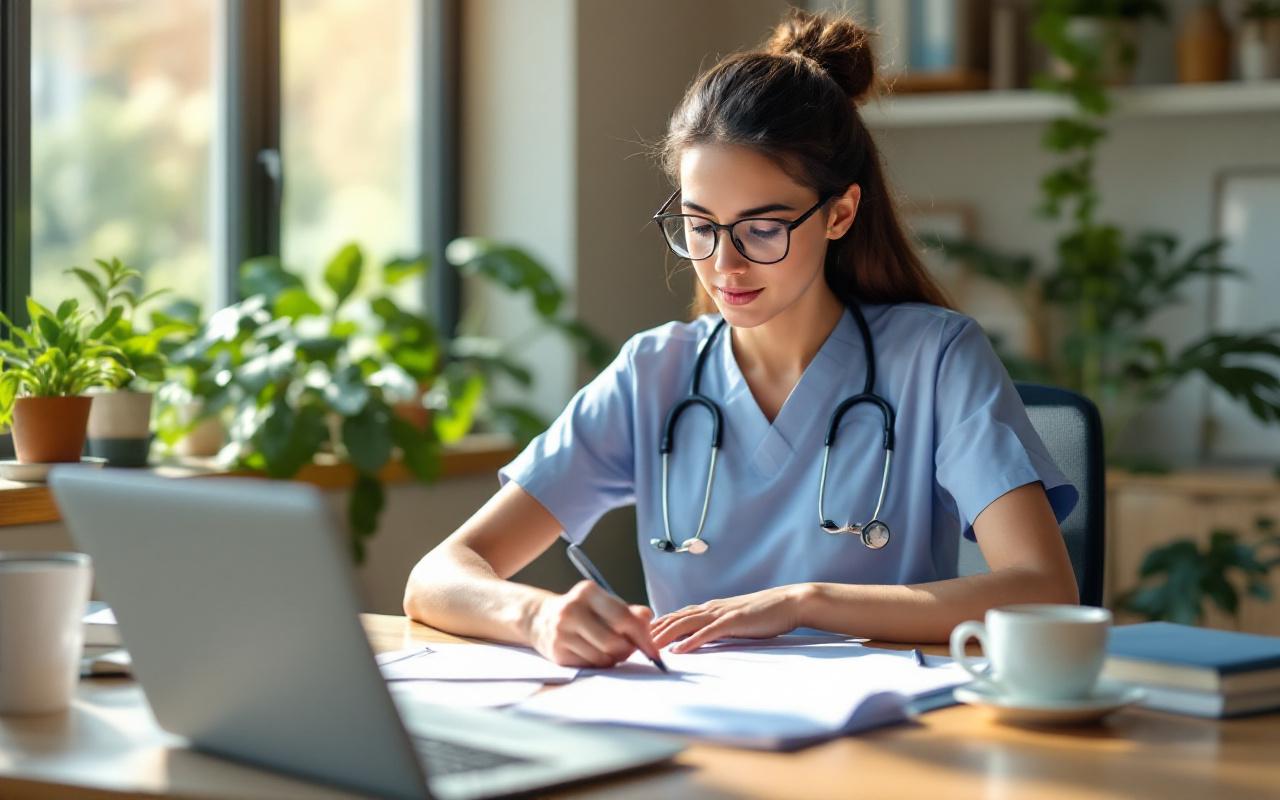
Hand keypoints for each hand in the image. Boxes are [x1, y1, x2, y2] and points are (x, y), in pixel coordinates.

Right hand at [526, 580, 660, 667]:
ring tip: (611, 651)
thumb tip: (647, 618)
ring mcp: (561, 632)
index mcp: (588, 592)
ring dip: (614, 659)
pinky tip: (595, 654)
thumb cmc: (582, 612)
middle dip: (628, 650)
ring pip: (602, 657)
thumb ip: (629, 611)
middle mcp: (572, 610)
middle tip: (631, 650)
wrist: (540, 619)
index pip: (623, 617)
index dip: (642, 636)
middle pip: (614, 641)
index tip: (654, 650)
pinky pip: (590, 665)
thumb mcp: (603, 604)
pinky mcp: (557, 653)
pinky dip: (599, 664)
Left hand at [650, 585, 806, 653]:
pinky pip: (707, 632)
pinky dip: (691, 641)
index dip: (657, 625)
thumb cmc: (765, 614)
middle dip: (653, 631)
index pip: (677, 616)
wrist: (789, 602)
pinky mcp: (733, 621)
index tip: (638, 635)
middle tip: (633, 642)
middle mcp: (711, 608)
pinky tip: (679, 650)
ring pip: (685, 623)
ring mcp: (721, 613)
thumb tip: (702, 638)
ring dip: (665, 635)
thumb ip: (718, 627)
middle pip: (675, 618)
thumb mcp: (735, 620)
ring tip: (647, 646)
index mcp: (711, 608)